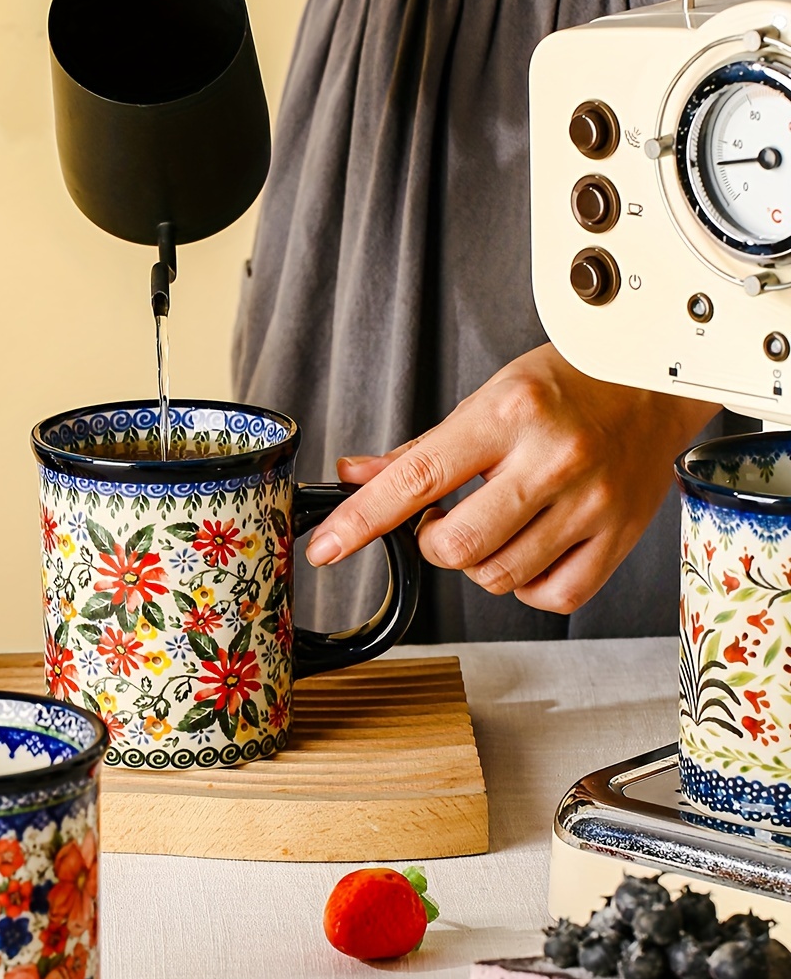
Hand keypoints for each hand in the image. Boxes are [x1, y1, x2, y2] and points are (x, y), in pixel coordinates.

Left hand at [306, 344, 719, 614]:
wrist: (653, 382)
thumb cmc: (566, 385)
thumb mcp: (486, 397)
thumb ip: (418, 449)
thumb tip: (355, 475)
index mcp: (507, 414)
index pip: (416, 479)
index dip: (361, 520)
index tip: (326, 548)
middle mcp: (551, 459)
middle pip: (457, 546)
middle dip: (432, 544)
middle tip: (442, 520)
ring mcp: (590, 503)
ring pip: (500, 577)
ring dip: (478, 563)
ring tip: (493, 525)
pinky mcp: (619, 537)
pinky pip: (552, 596)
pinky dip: (527, 585)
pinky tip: (529, 549)